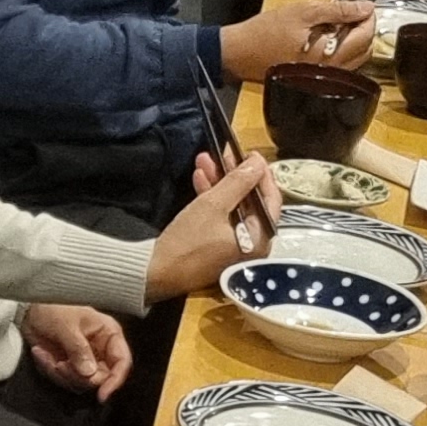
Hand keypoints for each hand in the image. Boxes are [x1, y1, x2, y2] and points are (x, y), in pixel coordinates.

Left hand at [22, 302, 132, 398]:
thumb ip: (78, 349)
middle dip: (77, 376)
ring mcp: (85, 360)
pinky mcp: (70, 367)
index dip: (115, 380)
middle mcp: (101, 349)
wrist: (29, 312)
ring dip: (61, 374)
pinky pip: (65, 380)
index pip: (122, 362)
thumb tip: (89, 373)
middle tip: (60, 365)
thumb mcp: (66, 325)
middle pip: (100, 378)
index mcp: (108, 334)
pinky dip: (50, 371)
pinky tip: (42, 355)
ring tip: (48, 356)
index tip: (102, 394)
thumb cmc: (52, 308)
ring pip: (82, 383)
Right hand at [147, 150, 280, 299]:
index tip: (251, 153)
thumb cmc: (187, 241)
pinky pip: (221, 216)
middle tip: (224, 153)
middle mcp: (252, 244)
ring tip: (204, 160)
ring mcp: (233, 245)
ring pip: (233, 206)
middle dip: (234, 175)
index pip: (270, 199)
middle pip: (250, 201)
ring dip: (219, 182)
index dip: (261, 174)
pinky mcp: (216, 245)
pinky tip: (199, 178)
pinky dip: (212, 198)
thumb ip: (238, 182)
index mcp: (259, 238)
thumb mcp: (213, 205)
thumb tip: (258, 162)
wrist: (155, 272)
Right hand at [220, 0, 376, 78]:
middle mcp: (333, 70)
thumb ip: (339, 10)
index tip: (363, 6)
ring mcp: (326, 77)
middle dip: (363, 29)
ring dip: (354, 40)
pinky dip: (343, 50)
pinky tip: (327, 38)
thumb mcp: (304, 11)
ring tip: (337, 24)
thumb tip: (365, 8)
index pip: (366, 35)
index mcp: (331, 54)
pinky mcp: (317, 79)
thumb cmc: (267, 32)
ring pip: (356, 59)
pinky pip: (343, 65)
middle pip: (366, 49)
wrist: (242, 53)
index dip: (368, 17)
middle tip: (349, 13)